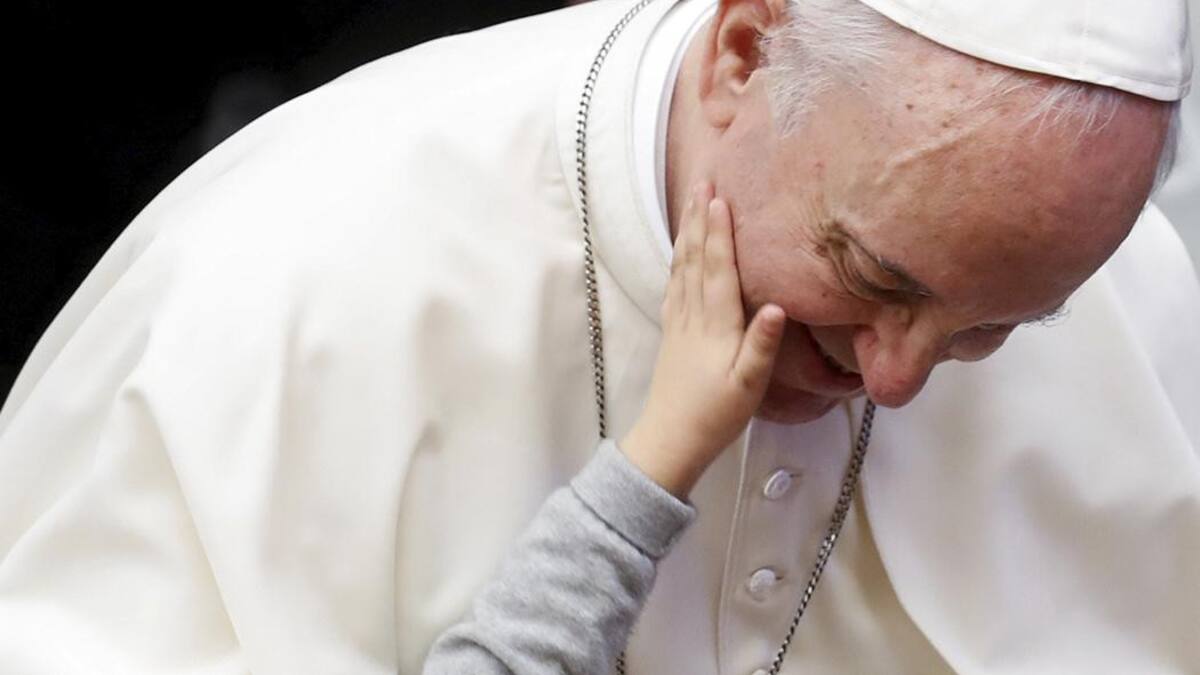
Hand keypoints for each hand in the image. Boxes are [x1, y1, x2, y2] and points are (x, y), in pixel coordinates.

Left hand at [621, 183, 785, 498]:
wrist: (671, 439)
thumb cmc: (716, 414)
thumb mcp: (748, 386)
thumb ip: (762, 345)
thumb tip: (779, 306)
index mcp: (715, 325)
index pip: (718, 269)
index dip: (720, 232)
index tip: (721, 196)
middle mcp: (693, 316)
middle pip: (696, 258)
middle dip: (700, 218)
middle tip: (702, 180)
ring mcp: (679, 322)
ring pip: (682, 267)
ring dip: (687, 231)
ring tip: (690, 201)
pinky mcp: (673, 332)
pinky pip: (674, 285)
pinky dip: (678, 259)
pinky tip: (679, 250)